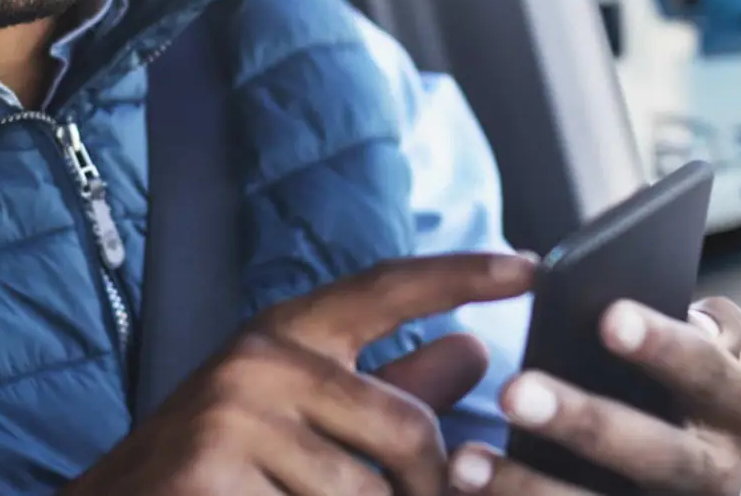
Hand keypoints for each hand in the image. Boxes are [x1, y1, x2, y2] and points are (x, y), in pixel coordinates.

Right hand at [64, 252, 541, 495]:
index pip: (385, 288)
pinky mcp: (215, 475)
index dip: (461, 273)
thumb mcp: (291, 418)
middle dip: (424, 489)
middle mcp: (257, 360)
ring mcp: (233, 418)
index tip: (532, 267)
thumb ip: (385, 388)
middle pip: (409, 430)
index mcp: (280, 335)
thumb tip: (473, 350)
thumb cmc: (208, 474)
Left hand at [450, 297, 740, 494]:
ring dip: (531, 486)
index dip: (665, 346)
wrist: (668, 485)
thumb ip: (689, 331)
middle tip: (514, 393)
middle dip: (587, 424)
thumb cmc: (666, 396)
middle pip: (658, 453)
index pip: (708, 372)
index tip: (608, 317)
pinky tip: (462, 492)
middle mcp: (718, 473)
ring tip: (465, 463)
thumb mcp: (690, 364)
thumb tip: (659, 301)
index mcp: (733, 409)